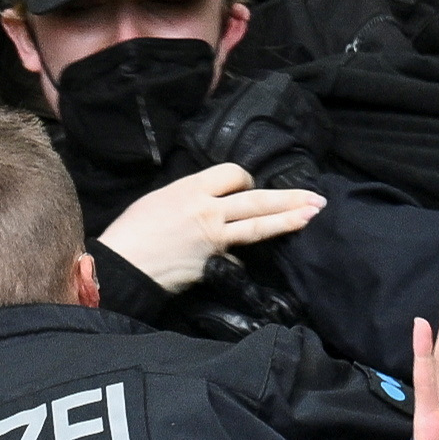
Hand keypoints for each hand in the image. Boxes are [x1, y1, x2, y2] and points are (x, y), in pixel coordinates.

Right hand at [97, 161, 325, 294]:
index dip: (245, 179)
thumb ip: (194, 196)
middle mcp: (207, 210)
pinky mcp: (215, 263)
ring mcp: (214, 238)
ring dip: (289, 220)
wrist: (121, 265)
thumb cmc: (134, 230)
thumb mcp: (161, 199)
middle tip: (317, 198)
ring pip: (259, 226)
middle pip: (258, 200)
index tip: (247, 187)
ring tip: (313, 215)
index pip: (234, 174)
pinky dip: (244, 258)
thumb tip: (218, 199)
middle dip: (290, 197)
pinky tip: (253, 262)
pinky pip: (239, 258)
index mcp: (191, 189)